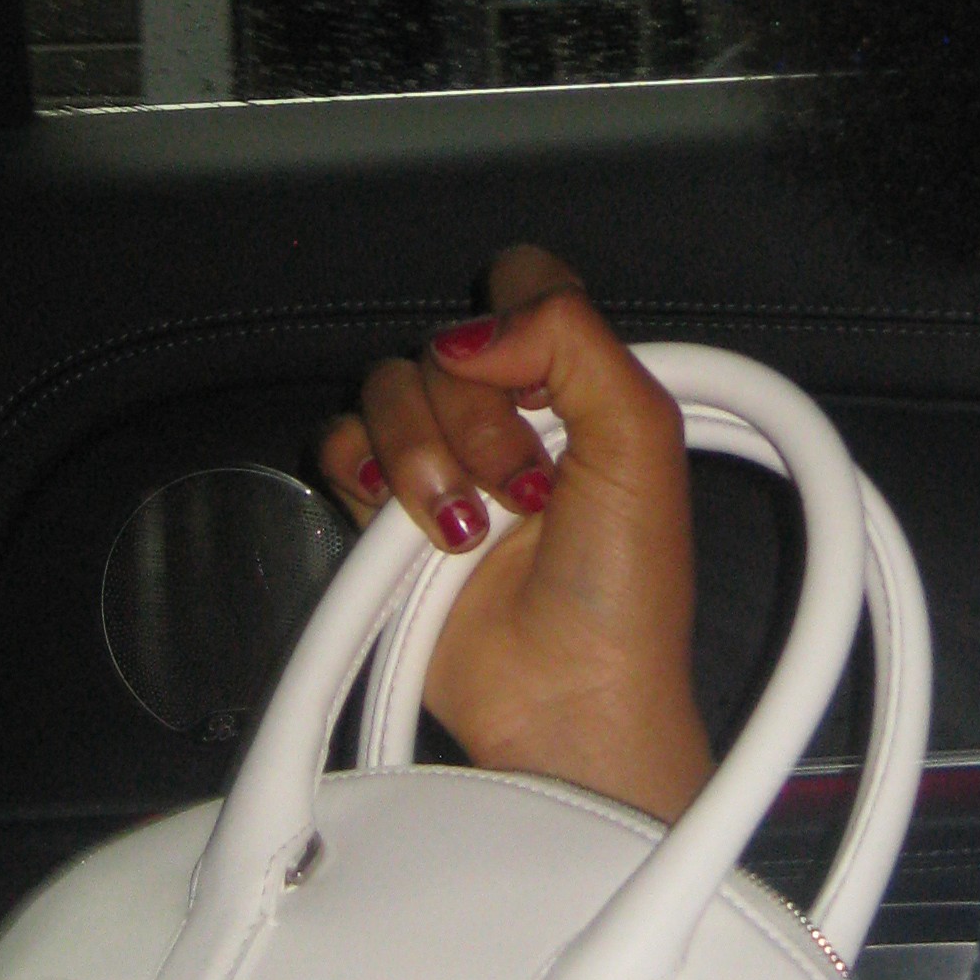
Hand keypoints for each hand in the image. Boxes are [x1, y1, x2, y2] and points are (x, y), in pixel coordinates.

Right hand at [319, 246, 710, 820]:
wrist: (567, 696)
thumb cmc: (624, 584)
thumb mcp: (641, 437)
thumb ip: (573, 339)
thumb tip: (471, 332)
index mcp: (577, 380)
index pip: (525, 282)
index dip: (515, 321)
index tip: (533, 390)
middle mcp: (507, 409)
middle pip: (444, 340)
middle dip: (475, 419)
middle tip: (522, 492)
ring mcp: (442, 459)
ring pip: (386, 387)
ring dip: (423, 459)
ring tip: (467, 531)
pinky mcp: (382, 512)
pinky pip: (339, 444)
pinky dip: (363, 473)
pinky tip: (402, 520)